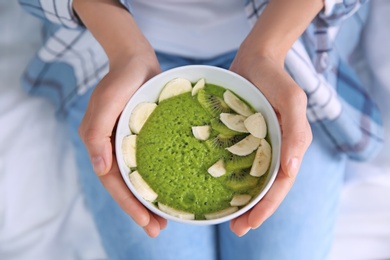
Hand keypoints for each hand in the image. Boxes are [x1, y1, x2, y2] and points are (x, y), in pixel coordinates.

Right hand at [78, 52, 167, 236]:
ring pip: (138, 178)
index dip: (128, 204)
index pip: (113, 182)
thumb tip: (99, 167)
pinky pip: (149, 163)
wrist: (137, 60)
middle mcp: (113, 148)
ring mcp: (129, 144)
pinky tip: (171, 188)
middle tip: (158, 229)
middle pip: (126, 185)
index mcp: (100, 144)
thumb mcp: (107, 102)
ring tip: (165, 219)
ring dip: (149, 199)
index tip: (147, 222)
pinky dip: (157, 179)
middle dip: (140, 210)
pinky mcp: (143, 138)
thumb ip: (97, 133)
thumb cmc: (121, 79)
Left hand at [228, 52, 311, 235]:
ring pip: (247, 178)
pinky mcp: (237, 137)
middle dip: (251, 211)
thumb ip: (296, 132)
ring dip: (237, 199)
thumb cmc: (275, 78)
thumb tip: (291, 170)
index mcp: (288, 147)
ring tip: (221, 217)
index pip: (279, 184)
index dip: (267, 206)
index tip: (250, 224)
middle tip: (234, 229)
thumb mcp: (291, 100)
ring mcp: (254, 145)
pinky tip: (210, 185)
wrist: (255, 59)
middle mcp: (272, 150)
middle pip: (263, 187)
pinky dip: (225, 176)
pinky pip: (231, 160)